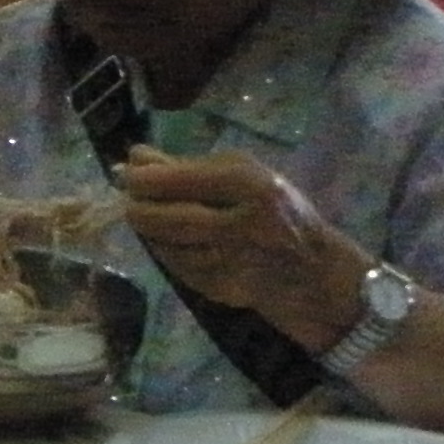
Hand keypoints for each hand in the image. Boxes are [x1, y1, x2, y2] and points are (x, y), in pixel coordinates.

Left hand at [117, 149, 367, 350]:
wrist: (317, 273)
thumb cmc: (279, 214)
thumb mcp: (245, 178)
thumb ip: (189, 167)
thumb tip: (133, 157)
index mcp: (250, 185)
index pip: (174, 179)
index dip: (140, 179)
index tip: (127, 175)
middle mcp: (242, 222)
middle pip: (162, 216)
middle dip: (137, 208)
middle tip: (131, 201)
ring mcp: (231, 260)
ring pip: (163, 243)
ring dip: (148, 231)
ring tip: (150, 218)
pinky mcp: (222, 287)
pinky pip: (174, 266)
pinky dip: (165, 253)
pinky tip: (172, 243)